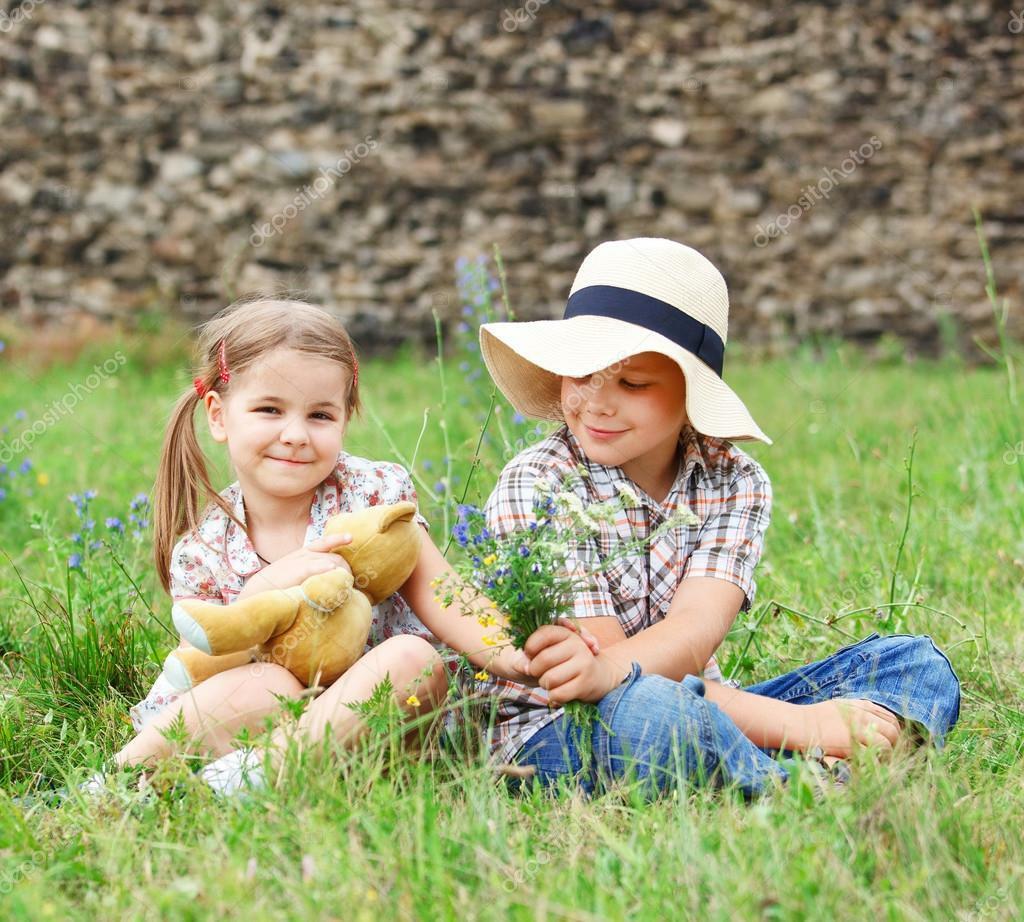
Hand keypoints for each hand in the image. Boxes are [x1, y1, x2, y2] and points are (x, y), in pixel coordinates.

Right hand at [238, 533, 352, 599]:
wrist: (256, 592)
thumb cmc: (275, 587)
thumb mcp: (292, 574)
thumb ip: (307, 574)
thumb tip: (324, 580)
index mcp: (302, 554)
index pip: (324, 543)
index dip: (337, 539)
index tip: (350, 538)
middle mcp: (304, 555)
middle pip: (335, 558)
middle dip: (345, 570)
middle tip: (349, 584)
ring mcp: (302, 561)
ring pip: (332, 563)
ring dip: (342, 574)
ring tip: (346, 587)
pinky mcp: (299, 570)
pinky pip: (319, 567)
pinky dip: (328, 570)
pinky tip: (334, 573)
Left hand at [514, 624, 627, 705]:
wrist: (600, 677)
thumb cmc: (568, 662)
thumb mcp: (554, 650)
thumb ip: (533, 653)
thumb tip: (523, 667)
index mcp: (567, 633)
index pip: (545, 633)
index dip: (531, 645)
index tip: (529, 653)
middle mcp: (577, 646)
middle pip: (543, 659)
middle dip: (534, 670)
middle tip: (539, 672)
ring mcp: (583, 664)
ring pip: (549, 679)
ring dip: (544, 684)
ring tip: (551, 681)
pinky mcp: (585, 683)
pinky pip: (558, 694)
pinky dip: (553, 697)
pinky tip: (558, 692)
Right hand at [803, 698, 902, 757]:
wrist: (797, 725)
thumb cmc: (814, 719)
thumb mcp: (839, 707)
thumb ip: (858, 712)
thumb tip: (874, 724)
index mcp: (861, 705)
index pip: (890, 718)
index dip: (894, 732)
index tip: (890, 742)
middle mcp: (863, 715)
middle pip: (893, 731)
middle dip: (894, 745)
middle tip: (886, 756)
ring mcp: (859, 729)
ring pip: (887, 744)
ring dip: (886, 756)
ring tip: (879, 764)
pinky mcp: (853, 744)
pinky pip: (874, 755)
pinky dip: (876, 762)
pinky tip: (869, 766)